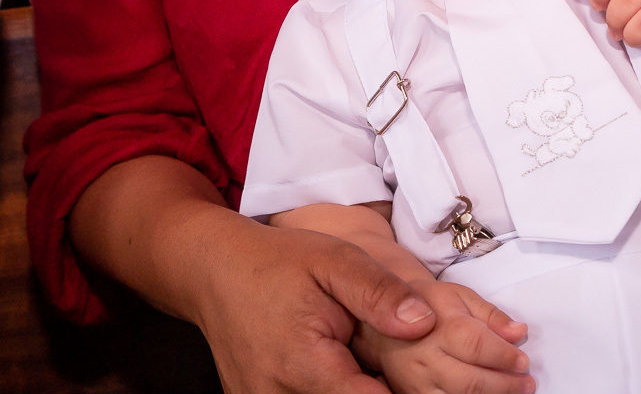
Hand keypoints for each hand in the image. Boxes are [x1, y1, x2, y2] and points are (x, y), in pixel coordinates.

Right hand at [192, 219, 436, 393]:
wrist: (215, 270)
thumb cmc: (278, 261)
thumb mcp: (336, 260)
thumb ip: (378, 293)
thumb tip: (424, 324)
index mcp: (305, 365)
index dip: (401, 389)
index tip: (415, 370)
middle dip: (376, 388)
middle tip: (376, 352)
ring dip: (352, 388)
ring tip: (355, 355)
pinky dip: (328, 388)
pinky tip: (337, 363)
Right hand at [360, 279, 534, 393]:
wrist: (383, 323)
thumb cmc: (427, 306)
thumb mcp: (460, 297)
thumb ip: (491, 315)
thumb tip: (518, 332)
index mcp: (439, 328)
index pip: (476, 346)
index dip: (504, 356)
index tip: (523, 361)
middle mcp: (425, 359)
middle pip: (470, 382)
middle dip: (505, 386)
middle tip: (526, 384)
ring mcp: (416, 383)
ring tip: (512, 392)